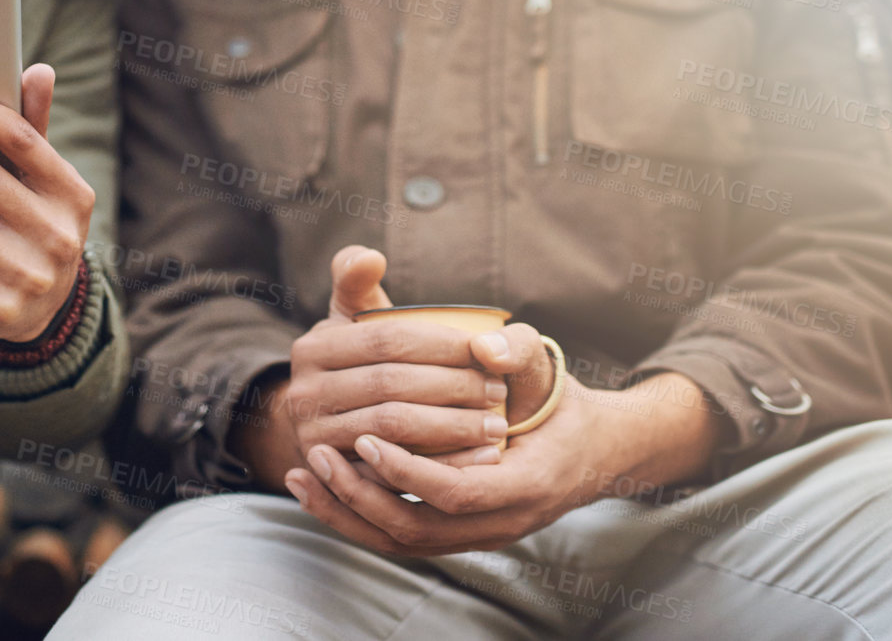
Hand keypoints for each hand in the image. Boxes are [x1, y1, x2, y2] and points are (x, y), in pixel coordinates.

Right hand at [233, 246, 509, 489]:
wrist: (331, 424)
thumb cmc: (361, 362)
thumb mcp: (352, 317)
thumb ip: (356, 279)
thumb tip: (371, 258)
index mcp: (313, 348)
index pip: (387, 339)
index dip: (441, 344)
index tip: (486, 351)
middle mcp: (304, 394)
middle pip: (391, 385)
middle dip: (453, 388)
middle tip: (500, 393)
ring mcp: (316, 439)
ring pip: (394, 429)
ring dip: (452, 428)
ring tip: (496, 426)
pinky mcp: (339, 479)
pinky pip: (398, 472)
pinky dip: (443, 465)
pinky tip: (480, 459)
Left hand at [284, 372, 723, 555]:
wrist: (590, 447)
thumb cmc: (557, 400)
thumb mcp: (546, 366)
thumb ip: (519, 349)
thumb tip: (485, 347)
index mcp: (528, 483)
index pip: (457, 494)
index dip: (409, 471)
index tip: (368, 438)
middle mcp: (503, 522)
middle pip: (419, 532)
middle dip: (361, 496)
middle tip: (317, 453)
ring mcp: (478, 535)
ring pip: (403, 544)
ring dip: (348, 513)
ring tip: (302, 474)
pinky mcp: (457, 534)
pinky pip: (400, 538)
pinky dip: (356, 518)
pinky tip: (317, 489)